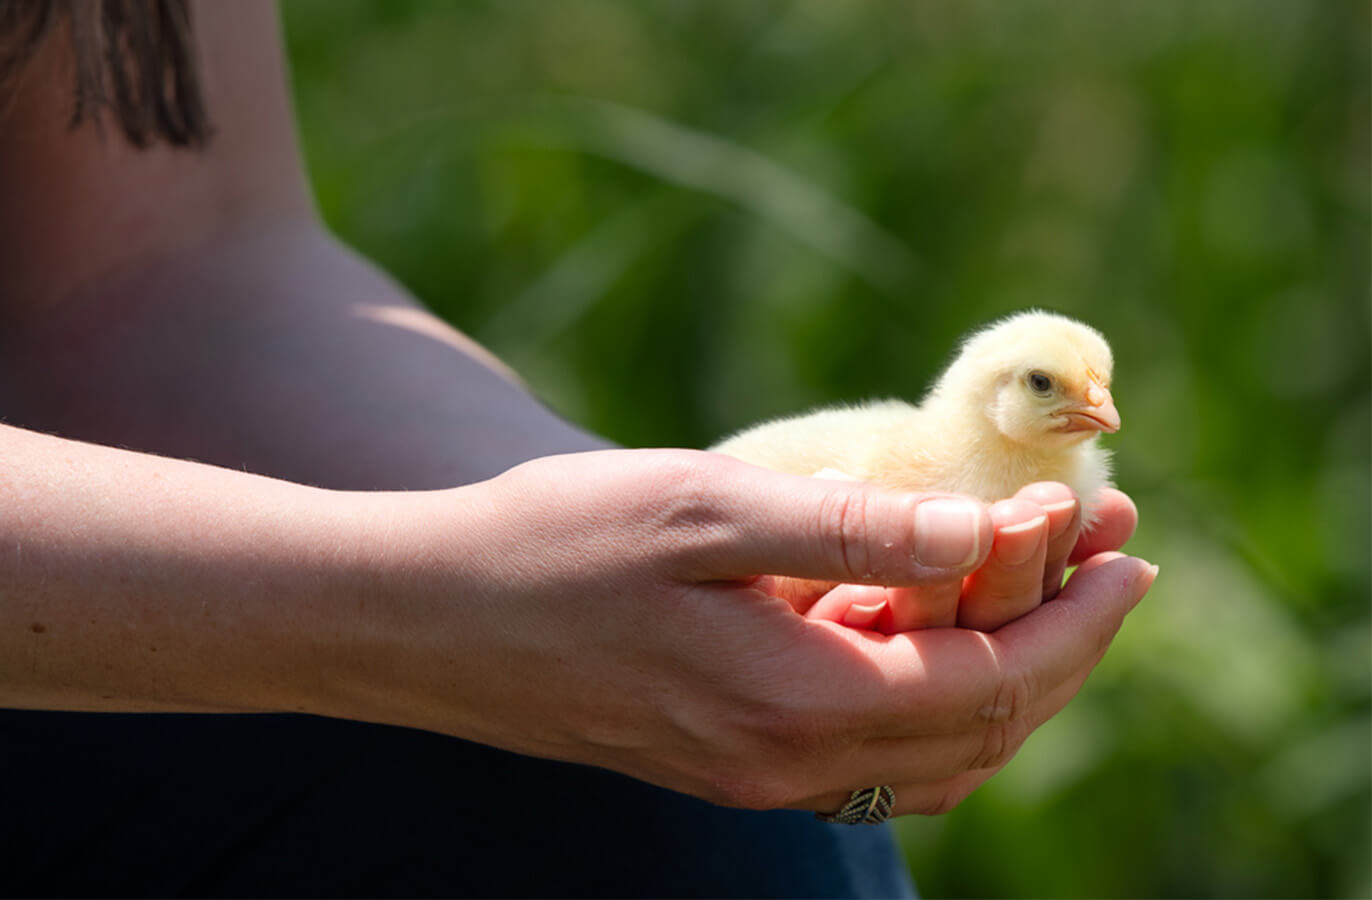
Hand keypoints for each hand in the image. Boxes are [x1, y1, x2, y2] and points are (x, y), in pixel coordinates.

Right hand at [331, 449, 1154, 816]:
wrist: (424, 620)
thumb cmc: (552, 546)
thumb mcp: (705, 509)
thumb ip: (854, 530)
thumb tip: (988, 537)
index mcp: (795, 703)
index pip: (991, 683)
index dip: (1074, 617)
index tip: (1125, 545)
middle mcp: (785, 763)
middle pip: (978, 729)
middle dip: (1060, 641)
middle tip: (1104, 552)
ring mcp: (751, 771)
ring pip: (926, 747)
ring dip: (996, 664)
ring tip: (1027, 574)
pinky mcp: (721, 755)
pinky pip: (860, 742)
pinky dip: (916, 680)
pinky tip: (911, 606)